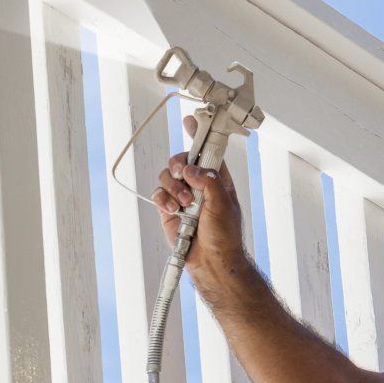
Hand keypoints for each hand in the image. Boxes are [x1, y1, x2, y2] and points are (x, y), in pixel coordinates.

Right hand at [152, 116, 246, 283]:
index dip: (199, 134)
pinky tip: (173, 211)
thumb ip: (209, 182)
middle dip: (179, 165)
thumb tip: (192, 169)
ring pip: (167, 176)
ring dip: (173, 188)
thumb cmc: (224, 235)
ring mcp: (182, 196)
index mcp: (216, 178)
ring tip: (184, 205)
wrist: (210, 261)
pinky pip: (158, 194)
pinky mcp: (168, 209)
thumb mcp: (224, 204)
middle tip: (184, 176)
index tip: (190, 121)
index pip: (208, 150)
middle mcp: (198, 184)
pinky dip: (163, 199)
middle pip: (181, 160)